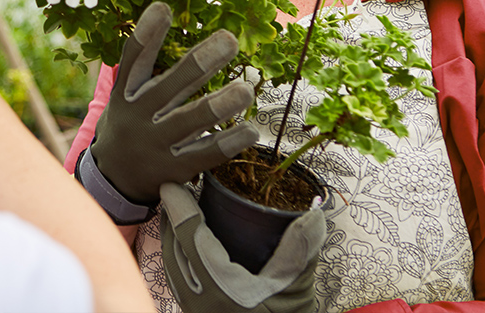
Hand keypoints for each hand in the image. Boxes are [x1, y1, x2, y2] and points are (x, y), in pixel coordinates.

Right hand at [78, 2, 258, 220]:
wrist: (112, 180)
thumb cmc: (131, 122)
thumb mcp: (129, 93)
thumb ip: (148, 65)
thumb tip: (174, 18)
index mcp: (127, 92)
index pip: (134, 59)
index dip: (147, 33)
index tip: (162, 7)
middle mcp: (139, 115)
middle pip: (169, 86)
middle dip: (200, 63)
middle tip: (229, 40)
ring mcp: (156, 144)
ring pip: (189, 122)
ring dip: (219, 105)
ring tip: (245, 89)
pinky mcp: (174, 170)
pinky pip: (204, 154)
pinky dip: (228, 142)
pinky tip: (250, 130)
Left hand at [160, 181, 325, 312]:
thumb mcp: (296, 288)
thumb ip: (302, 249)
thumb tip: (314, 212)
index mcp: (223, 287)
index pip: (190, 237)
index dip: (179, 208)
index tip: (171, 185)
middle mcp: (200, 299)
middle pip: (173, 248)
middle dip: (170, 217)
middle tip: (173, 191)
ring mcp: (195, 309)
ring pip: (171, 265)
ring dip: (171, 236)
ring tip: (176, 212)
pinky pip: (178, 279)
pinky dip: (177, 255)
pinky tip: (186, 246)